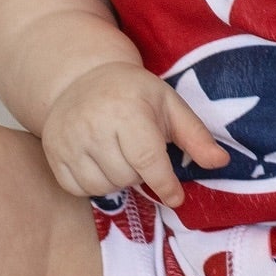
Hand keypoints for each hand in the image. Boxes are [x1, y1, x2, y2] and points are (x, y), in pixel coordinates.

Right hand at [42, 62, 228, 206]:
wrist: (82, 78)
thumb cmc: (133, 93)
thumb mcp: (169, 105)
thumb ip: (196, 136)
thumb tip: (222, 162)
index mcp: (126, 110)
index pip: (147, 161)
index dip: (164, 184)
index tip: (175, 197)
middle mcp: (93, 124)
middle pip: (126, 178)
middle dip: (139, 173)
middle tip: (138, 151)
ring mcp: (68, 139)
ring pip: (102, 188)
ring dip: (117, 180)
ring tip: (119, 155)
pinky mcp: (53, 153)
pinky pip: (78, 189)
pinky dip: (93, 184)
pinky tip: (99, 161)